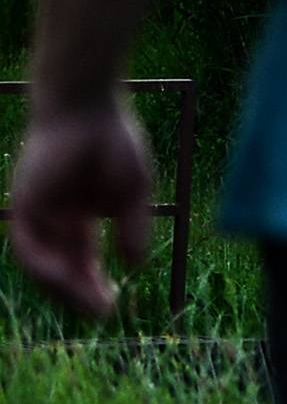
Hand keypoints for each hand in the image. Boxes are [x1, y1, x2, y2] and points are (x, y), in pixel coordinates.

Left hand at [7, 101, 153, 318]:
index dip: (95, 285)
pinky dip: (46, 267)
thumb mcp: (133, 190)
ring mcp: (38, 215)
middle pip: (62, 270)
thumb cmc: (113, 138)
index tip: (112, 304)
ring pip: (43, 266)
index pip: (81, 261)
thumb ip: (133, 226)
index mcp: (79, 215)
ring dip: (65, 288)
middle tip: (104, 311)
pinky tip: (68, 276)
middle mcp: (55, 220)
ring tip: (92, 301)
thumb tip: (135, 264)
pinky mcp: (24, 207)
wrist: (87, 103)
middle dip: (81, 294)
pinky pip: (29, 249)